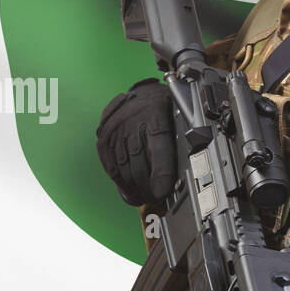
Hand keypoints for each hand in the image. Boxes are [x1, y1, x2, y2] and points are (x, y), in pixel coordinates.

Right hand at [94, 78, 176, 212]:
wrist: (142, 90)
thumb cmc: (164, 105)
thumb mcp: (178, 116)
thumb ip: (178, 141)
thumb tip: (185, 171)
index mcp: (156, 113)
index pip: (158, 148)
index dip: (160, 174)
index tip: (162, 192)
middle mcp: (133, 119)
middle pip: (138, 161)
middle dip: (146, 186)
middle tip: (156, 199)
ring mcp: (115, 127)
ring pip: (122, 165)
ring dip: (132, 187)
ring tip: (142, 198)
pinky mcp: (104, 135)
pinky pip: (108, 162)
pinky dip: (118, 180)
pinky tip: (127, 190)